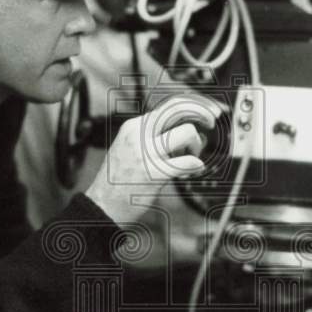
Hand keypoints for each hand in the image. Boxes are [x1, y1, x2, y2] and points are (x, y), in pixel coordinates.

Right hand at [85, 93, 225, 223]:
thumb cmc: (119, 181)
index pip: (169, 104)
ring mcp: (146, 154)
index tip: (208, 112)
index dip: (193, 105)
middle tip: (210, 124)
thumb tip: (184, 128)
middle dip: (201, 113)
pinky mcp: (154, 174)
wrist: (101, 207)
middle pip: (178, 108)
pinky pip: (189, 162)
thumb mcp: (130, 148)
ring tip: (189, 157)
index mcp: (133, 127)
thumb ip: (152, 136)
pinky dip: (196, 166)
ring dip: (196, 145)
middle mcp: (138, 135)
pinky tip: (192, 172)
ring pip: (187, 132)